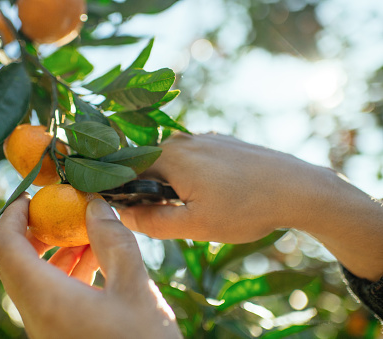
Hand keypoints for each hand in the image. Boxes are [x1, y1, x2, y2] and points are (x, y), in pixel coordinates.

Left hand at [0, 194, 180, 338]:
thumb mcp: (135, 289)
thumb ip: (113, 242)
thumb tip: (95, 204)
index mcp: (46, 298)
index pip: (3, 246)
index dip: (11, 215)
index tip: (33, 196)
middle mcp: (36, 313)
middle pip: (15, 259)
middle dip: (38, 229)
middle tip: (63, 210)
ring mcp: (46, 326)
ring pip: (35, 277)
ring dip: (57, 249)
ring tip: (90, 232)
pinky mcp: (59, 333)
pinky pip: (51, 294)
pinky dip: (68, 270)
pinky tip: (97, 260)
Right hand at [119, 132, 325, 243]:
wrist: (298, 188)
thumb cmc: (246, 209)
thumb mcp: (195, 225)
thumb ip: (152, 222)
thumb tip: (123, 215)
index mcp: (169, 156)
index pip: (127, 172)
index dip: (126, 196)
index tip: (140, 216)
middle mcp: (182, 140)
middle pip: (149, 167)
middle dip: (153, 193)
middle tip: (176, 218)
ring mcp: (204, 137)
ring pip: (172, 164)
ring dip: (175, 186)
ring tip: (202, 206)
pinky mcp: (221, 141)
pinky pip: (194, 158)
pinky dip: (194, 176)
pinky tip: (217, 193)